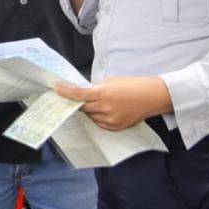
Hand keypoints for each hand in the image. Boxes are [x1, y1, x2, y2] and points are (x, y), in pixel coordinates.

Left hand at [53, 76, 170, 130]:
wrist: (152, 97)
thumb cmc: (133, 85)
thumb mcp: (112, 81)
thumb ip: (96, 88)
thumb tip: (84, 93)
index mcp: (103, 93)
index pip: (79, 94)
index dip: (65, 92)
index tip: (56, 88)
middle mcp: (105, 108)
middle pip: (82, 107)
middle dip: (77, 102)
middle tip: (74, 96)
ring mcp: (110, 120)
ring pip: (91, 116)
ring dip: (90, 109)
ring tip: (99, 102)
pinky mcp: (115, 127)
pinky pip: (99, 123)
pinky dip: (98, 116)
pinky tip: (106, 110)